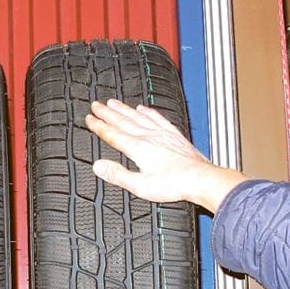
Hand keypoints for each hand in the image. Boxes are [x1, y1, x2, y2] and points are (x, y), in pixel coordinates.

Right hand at [85, 99, 246, 212]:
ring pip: (138, 116)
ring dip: (124, 109)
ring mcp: (162, 134)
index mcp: (138, 148)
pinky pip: (157, 118)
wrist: (200, 179)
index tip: (90, 119)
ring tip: (113, 102)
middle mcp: (149, 137)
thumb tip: (98, 166)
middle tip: (96, 105)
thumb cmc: (173, 185)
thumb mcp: (140, 186)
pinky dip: (148, 111)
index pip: (113, 134)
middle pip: (123, 121)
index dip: (99, 126)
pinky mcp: (173, 135)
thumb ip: (118, 175)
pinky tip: (143, 108)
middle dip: (107, 113)